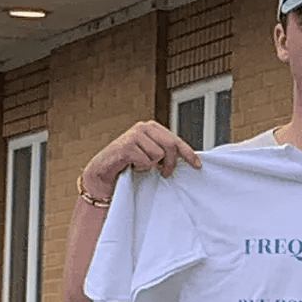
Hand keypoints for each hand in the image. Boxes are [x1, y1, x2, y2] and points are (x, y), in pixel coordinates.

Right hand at [79, 121, 200, 200]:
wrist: (104, 172)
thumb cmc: (128, 164)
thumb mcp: (151, 156)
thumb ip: (165, 153)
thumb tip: (186, 159)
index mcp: (152, 127)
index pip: (176, 140)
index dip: (188, 154)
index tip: (198, 165)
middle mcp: (143, 127)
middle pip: (171, 146)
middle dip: (171, 163)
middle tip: (165, 173)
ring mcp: (134, 135)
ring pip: (158, 155)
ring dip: (150, 165)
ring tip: (139, 164)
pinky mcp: (126, 146)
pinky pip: (146, 161)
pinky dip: (141, 168)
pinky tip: (131, 165)